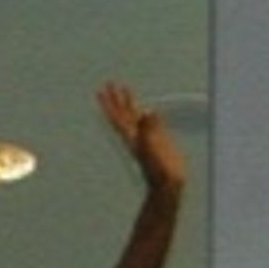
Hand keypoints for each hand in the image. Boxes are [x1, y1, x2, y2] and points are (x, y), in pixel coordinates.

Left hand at [97, 81, 185, 195]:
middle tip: (108, 83)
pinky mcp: (160, 139)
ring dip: (129, 103)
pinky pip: (151, 122)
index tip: (101, 92)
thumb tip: (147, 111)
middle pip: (123, 114)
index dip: (110, 105)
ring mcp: (148, 137)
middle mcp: (137, 136)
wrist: (168, 185)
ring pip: (136, 116)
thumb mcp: (152, 149)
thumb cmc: (158, 171)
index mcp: (132, 137)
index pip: (118, 118)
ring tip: (125, 88)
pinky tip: (148, 109)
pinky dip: (147, 114)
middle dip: (115, 99)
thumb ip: (148, 130)